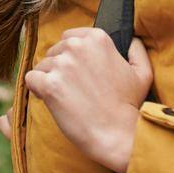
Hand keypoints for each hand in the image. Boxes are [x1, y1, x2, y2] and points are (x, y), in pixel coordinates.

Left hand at [23, 28, 152, 172]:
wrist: (117, 135)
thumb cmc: (130, 107)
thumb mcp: (142, 72)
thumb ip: (136, 49)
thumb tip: (131, 38)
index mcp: (98, 38)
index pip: (69, 37)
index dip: (71, 56)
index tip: (79, 74)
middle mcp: (78, 46)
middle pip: (54, 51)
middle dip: (59, 68)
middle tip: (74, 89)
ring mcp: (62, 65)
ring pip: (42, 65)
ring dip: (49, 80)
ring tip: (66, 98)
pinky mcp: (50, 84)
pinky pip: (31, 79)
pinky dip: (37, 90)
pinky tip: (51, 100)